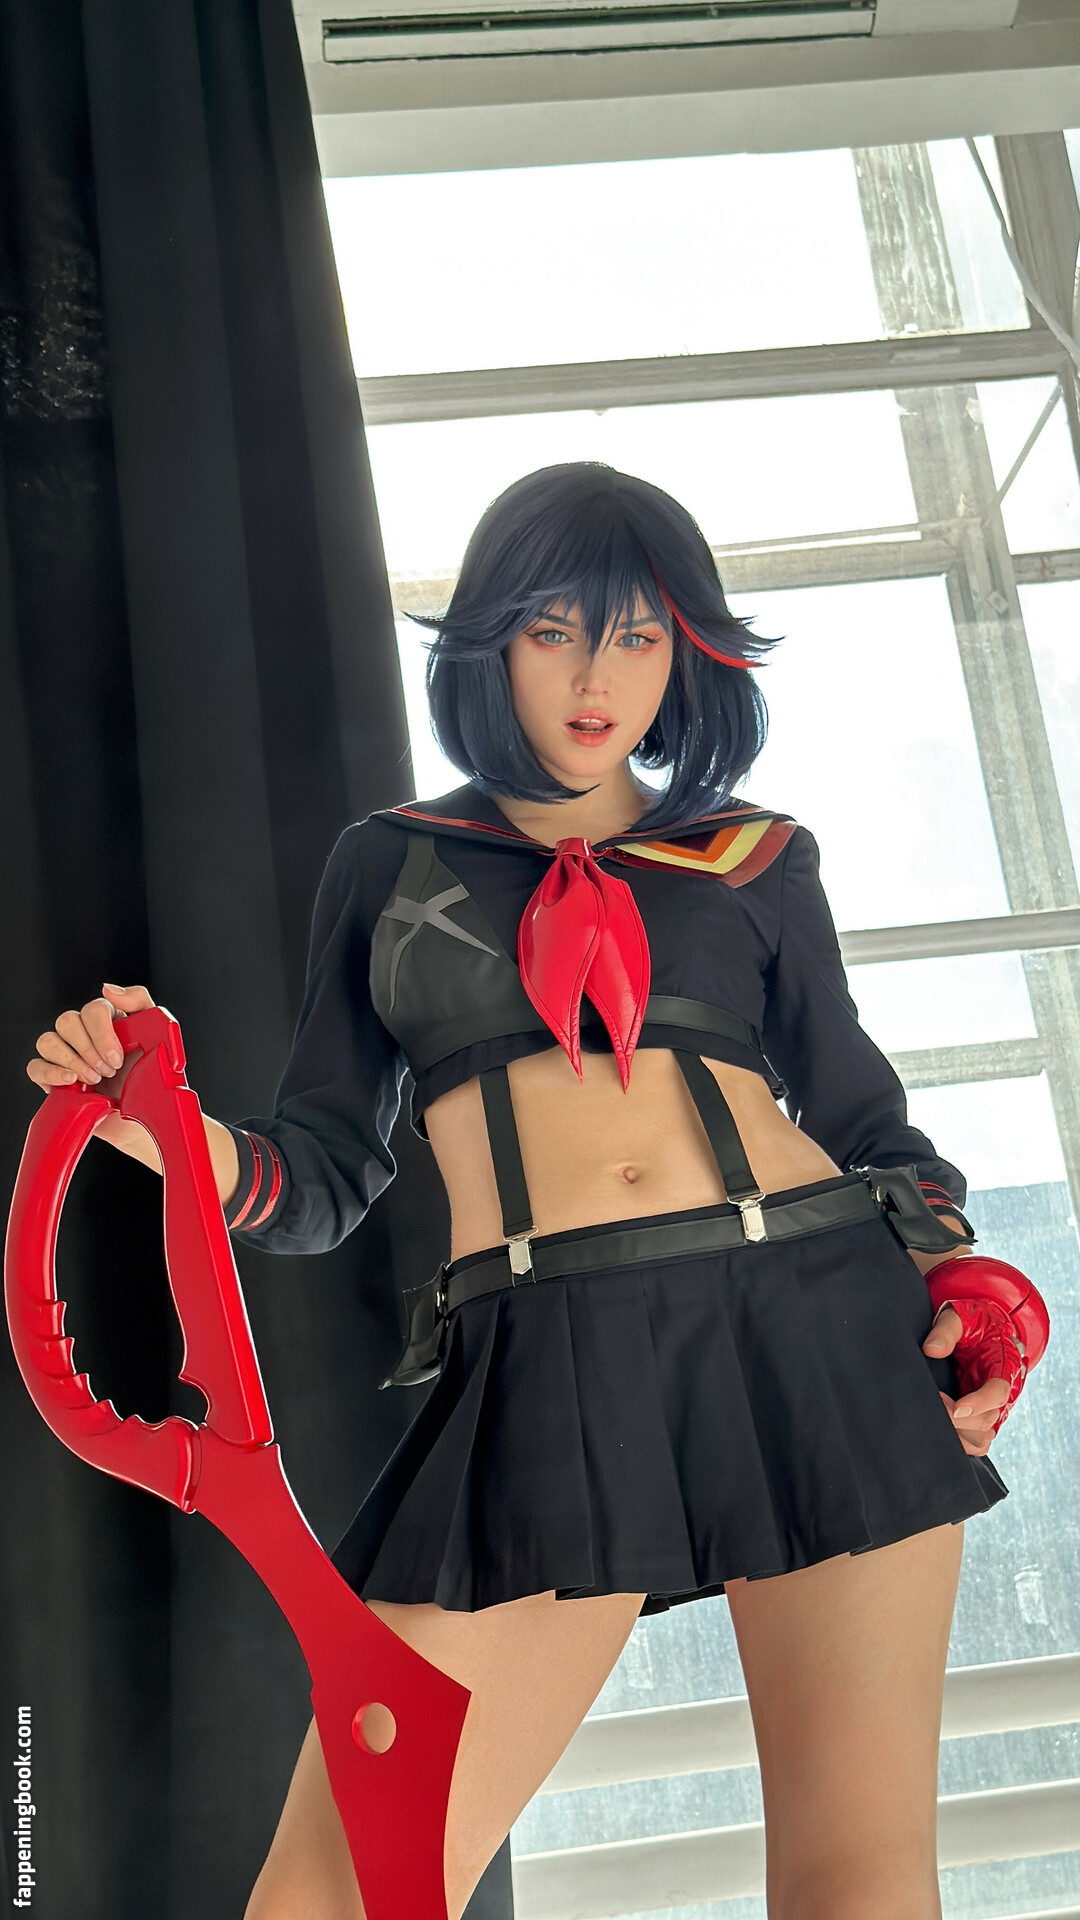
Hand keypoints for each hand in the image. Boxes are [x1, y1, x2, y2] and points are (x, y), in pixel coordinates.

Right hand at [27, 985, 157, 1151]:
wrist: (142, 1119)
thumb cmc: (152, 1081)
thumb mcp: (160, 1036)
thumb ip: (141, 1003)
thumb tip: (109, 989)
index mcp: (109, 1020)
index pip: (94, 1009)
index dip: (102, 1034)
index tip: (117, 1059)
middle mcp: (85, 1034)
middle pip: (67, 1021)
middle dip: (88, 1050)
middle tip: (108, 1072)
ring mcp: (66, 1056)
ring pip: (47, 1040)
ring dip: (71, 1061)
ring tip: (93, 1081)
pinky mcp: (54, 1079)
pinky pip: (35, 1066)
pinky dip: (50, 1073)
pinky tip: (71, 1082)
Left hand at [922, 1305, 1010, 1455]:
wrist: (982, 1328)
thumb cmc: (972, 1321)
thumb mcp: (959, 1316)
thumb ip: (946, 1331)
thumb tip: (931, 1350)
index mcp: (1003, 1365)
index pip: (998, 1392)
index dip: (979, 1404)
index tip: (955, 1408)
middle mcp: (1002, 1392)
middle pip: (988, 1420)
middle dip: (958, 1419)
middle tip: (932, 1402)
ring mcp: (993, 1407)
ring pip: (982, 1437)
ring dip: (958, 1435)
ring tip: (934, 1416)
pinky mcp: (981, 1417)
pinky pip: (976, 1442)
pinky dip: (960, 1444)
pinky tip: (938, 1431)